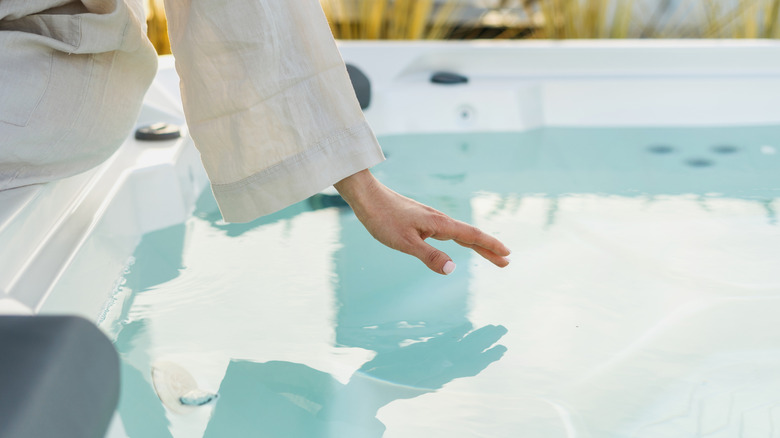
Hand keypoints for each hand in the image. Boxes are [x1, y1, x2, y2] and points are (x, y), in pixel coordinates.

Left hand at [334, 170, 510, 274]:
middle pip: (470, 235)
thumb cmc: (383, 219)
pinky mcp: (421, 219)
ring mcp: (430, 218)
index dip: (490, 246)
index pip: (472, 236)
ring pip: (459, 232)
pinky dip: (461, 238)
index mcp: (439, 224)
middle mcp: (439, 219)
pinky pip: (448, 231)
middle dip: (488, 248)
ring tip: (488, 254)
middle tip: (506, 261)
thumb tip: (452, 269)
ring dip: (476, 244)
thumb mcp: (405, 243)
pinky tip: (457, 240)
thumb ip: (428, 256)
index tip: (507, 254)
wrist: (367, 197)